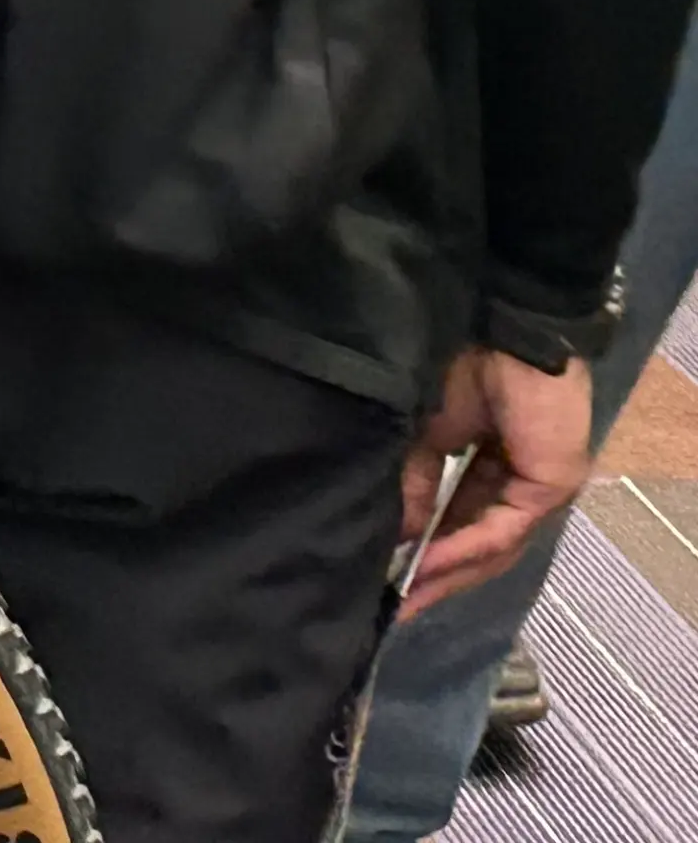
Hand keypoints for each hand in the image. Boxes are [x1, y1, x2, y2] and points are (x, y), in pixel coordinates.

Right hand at [399, 345, 597, 613]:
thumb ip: (414, 482)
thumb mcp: (425, 432)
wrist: (502, 330)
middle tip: (397, 607)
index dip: (430, 550)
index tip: (390, 578)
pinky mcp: (548, 488)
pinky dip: (461, 549)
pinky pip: (499, 531)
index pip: (466, 521)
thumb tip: (396, 534)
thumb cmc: (464, 366)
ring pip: (494, 548)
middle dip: (439, 577)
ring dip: (448, 573)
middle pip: (483, 546)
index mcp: (499, 467)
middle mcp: (526, 486)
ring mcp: (542, 490)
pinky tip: (428, 563)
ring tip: (408, 596)